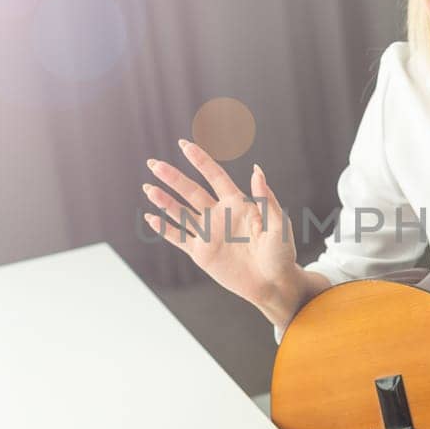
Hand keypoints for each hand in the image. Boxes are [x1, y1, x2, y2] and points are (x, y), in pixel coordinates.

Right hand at [142, 139, 300, 318]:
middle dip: (172, 177)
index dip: (199, 160)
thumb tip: (257, 170)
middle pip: (191, 190)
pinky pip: (178, 237)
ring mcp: (208, 233)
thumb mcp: (278, 223)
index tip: (184, 144)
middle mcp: (219, 215)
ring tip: (148, 187)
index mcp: (237, 204)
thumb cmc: (281, 253)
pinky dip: (164, 228)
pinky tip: (150, 217)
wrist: (274, 283)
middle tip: (153, 163)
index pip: (214, 176)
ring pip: (180, 212)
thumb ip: (266, 199)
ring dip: (164, 200)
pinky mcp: (201, 252)